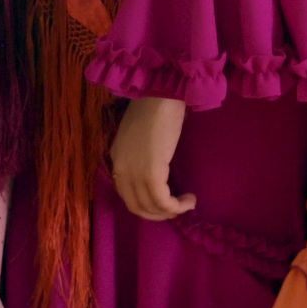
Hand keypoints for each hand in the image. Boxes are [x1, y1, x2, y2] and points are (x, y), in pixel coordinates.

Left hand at [111, 97, 193, 220]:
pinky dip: (177, 206)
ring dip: (170, 211)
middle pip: (137, 207)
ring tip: (186, 203)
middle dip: (158, 214)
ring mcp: (134, 173)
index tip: (165, 201)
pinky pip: (163, 201)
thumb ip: (141, 153)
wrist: (160, 94)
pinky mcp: (151, 174)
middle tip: (177, 208)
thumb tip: (156, 167)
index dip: (147, 204)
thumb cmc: (155, 106)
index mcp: (117, 159)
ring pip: (150, 207)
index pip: (127, 195)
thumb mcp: (140, 134)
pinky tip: (189, 200)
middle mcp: (121, 170)